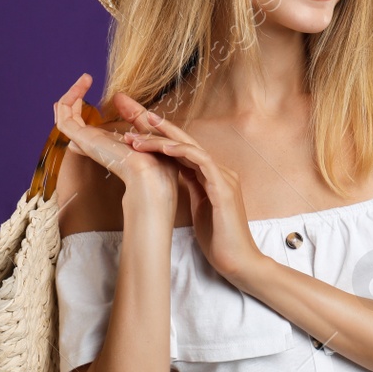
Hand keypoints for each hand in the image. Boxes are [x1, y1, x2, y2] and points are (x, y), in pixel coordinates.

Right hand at [53, 74, 178, 204]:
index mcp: (108, 143)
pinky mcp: (84, 141)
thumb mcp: (147, 130)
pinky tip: (81, 88)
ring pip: (66, 118)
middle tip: (85, 79)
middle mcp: (95, 143)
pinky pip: (66, 121)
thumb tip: (117, 97)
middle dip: (73, 99)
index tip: (89, 86)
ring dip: (72, 96)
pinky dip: (69, 102)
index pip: (86, 126)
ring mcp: (87, 142)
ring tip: (85, 79)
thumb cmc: (158, 160)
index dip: (82, 107)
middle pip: (72, 120)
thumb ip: (133, 116)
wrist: (153, 176)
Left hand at [116, 103, 260, 284]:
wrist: (239, 260)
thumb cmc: (219, 239)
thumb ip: (192, 188)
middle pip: (185, 141)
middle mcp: (218, 171)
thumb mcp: (199, 207)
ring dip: (161, 138)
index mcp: (211, 176)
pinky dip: (181, 152)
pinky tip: (163, 147)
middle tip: (134, 111)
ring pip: (189, 148)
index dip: (159, 136)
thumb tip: (175, 176)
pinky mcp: (223, 188)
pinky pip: (200, 162)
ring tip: (137, 132)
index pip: (182, 149)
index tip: (135, 127)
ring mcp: (223, 178)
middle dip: (158, 125)